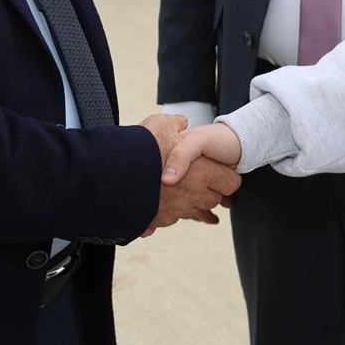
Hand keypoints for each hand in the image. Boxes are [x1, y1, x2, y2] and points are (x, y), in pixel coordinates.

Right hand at [140, 115, 239, 235]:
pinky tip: (174, 214)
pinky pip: (175, 220)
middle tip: (210, 185)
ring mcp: (177, 211)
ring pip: (197, 213)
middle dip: (213, 192)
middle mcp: (193, 195)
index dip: (229, 176)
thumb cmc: (142, 148)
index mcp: (201, 173)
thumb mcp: (162, 125)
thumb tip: (182, 123)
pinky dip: (176, 215)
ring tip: (200, 204)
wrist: (113, 175)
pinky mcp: (159, 220)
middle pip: (214, 200)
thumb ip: (176, 124)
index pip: (231, 182)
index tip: (225, 171)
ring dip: (198, 207)